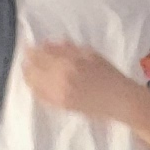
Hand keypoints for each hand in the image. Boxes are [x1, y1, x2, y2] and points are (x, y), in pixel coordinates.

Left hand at [17, 41, 146, 122]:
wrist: (120, 100)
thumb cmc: (109, 74)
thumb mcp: (91, 54)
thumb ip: (68, 48)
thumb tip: (48, 44)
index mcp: (69, 63)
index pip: (39, 54)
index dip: (31, 49)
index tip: (29, 46)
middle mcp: (59, 78)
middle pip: (32, 68)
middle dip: (28, 62)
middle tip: (29, 57)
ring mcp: (58, 93)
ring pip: (32, 83)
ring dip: (29, 74)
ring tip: (31, 70)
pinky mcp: (59, 105)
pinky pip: (39, 96)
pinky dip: (34, 88)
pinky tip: (37, 84)